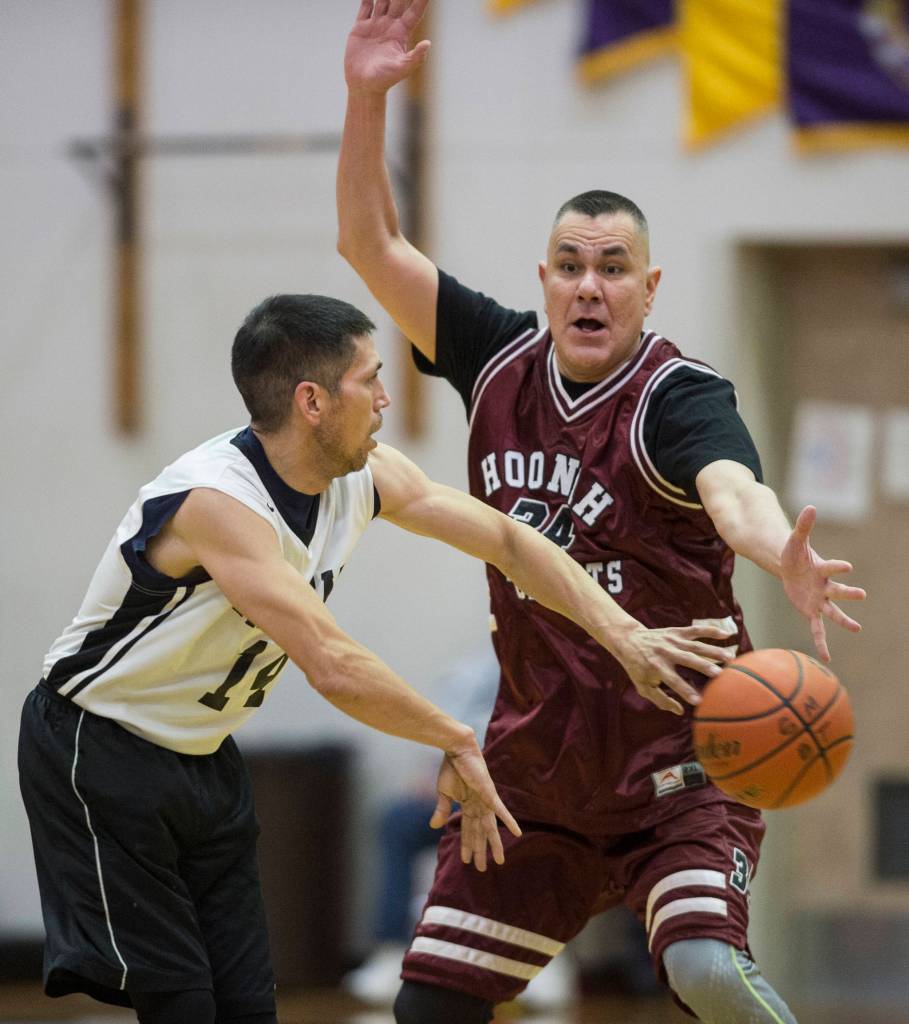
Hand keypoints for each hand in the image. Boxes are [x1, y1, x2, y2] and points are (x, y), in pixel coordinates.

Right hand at [346, 0, 430, 93]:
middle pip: (398, 0)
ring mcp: (375, 25)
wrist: (363, 86)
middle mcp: (390, 26)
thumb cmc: (384, 80)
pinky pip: (365, 7)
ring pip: (382, 0)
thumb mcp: (402, 68)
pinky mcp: (361, 28)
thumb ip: (415, 57)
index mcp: (401, 33)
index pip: (414, 11)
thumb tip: (428, 44)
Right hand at [431, 736, 521, 871]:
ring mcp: (485, 801)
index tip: (466, 860)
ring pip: (490, 827)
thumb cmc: (450, 767)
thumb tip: (434, 827)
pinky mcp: (490, 794)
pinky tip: (517, 834)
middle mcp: (478, 806)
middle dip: (480, 850)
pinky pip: (501, 811)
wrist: (456, 749)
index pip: (467, 830)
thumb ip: (441, 810)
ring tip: (499, 861)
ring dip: (494, 844)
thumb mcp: (443, 792)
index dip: (466, 845)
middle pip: (479, 833)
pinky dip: (509, 822)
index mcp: (467, 805)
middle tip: (481, 869)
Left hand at [608, 621, 737, 715]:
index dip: (685, 691)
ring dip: (713, 650)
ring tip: (731, 658)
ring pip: (695, 645)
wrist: (628, 639)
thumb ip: (660, 699)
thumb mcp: (642, 686)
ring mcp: (672, 640)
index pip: (673, 681)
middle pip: (687, 659)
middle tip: (720, 675)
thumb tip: (679, 711)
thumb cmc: (637, 667)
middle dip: (704, 666)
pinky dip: (710, 631)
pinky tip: (727, 635)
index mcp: (657, 667)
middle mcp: (666, 653)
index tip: (699, 701)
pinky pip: (695, 630)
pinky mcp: (677, 632)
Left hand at [780, 505, 864, 661]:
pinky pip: (817, 629)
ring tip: (856, 628)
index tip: (847, 567)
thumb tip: (811, 506)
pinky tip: (827, 657)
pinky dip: (822, 643)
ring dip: (844, 620)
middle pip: (838, 591)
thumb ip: (804, 525)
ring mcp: (820, 600)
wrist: (790, 567)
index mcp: (822, 569)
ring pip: (833, 612)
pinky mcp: (811, 611)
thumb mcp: (795, 540)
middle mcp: (825, 587)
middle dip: (848, 593)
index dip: (837, 567)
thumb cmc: (795, 554)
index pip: (831, 568)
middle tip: (861, 594)